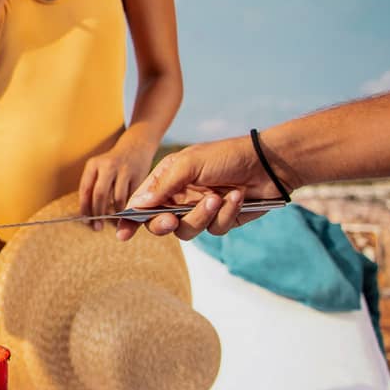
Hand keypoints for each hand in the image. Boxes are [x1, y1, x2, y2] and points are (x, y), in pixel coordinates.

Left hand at [78, 132, 156, 231]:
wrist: (136, 147)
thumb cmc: (113, 165)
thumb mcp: (99, 170)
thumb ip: (93, 188)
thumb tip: (88, 216)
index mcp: (93, 164)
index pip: (85, 189)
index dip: (85, 208)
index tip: (85, 221)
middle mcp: (108, 165)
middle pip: (100, 195)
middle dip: (98, 214)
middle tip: (97, 227)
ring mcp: (125, 170)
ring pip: (118, 199)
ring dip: (115, 214)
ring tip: (113, 223)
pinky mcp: (139, 176)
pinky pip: (132, 198)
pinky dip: (128, 210)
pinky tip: (125, 216)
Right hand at [115, 135, 285, 242]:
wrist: (267, 164)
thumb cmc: (225, 156)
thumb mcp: (189, 164)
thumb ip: (162, 186)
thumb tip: (138, 205)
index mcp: (167, 180)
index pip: (141, 203)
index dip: (130, 218)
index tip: (122, 233)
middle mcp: (181, 197)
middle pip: (159, 222)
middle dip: (163, 223)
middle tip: (170, 220)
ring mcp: (200, 210)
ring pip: (187, 230)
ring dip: (202, 215)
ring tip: (218, 198)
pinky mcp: (222, 220)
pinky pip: (214, 229)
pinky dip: (225, 214)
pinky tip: (237, 198)